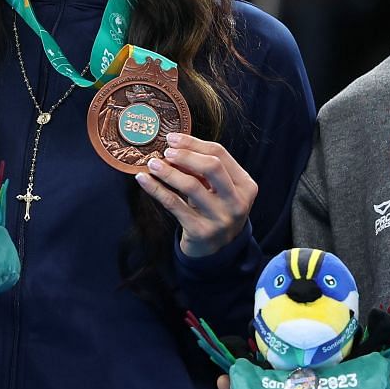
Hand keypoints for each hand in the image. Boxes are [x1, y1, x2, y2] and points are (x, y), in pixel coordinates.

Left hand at [135, 133, 257, 257]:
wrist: (216, 249)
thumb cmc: (215, 209)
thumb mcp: (218, 189)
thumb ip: (203, 169)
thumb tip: (174, 147)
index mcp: (246, 185)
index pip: (220, 155)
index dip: (194, 143)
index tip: (172, 139)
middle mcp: (237, 202)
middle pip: (211, 167)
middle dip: (186, 155)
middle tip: (166, 151)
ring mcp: (220, 218)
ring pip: (191, 186)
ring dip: (168, 171)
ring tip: (152, 164)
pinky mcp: (200, 231)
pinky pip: (173, 204)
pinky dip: (156, 189)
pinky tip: (143, 179)